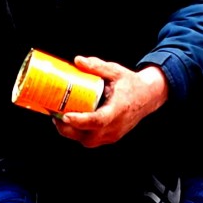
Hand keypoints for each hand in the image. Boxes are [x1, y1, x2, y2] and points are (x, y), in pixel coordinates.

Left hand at [53, 57, 167, 147]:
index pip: (97, 121)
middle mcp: (115, 126)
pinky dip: (79, 133)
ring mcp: (113, 134)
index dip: (80, 120)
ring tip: (59, 117)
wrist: (148, 97)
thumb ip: (96, 66)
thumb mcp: (115, 71)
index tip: (65, 115)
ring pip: (87, 141)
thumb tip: (77, 61)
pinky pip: (91, 140)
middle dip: (67, 128)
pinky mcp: (110, 137)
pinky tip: (70, 122)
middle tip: (54, 113)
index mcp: (118, 110)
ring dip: (71, 132)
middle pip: (87, 136)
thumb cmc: (131, 84)